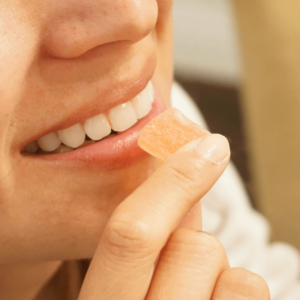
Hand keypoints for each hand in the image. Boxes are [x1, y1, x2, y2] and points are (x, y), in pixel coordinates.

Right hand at [78, 134, 269, 299]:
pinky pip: (251, 291)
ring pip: (234, 272)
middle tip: (179, 264)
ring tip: (196, 295)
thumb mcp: (121, 280)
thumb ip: (149, 234)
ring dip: (218, 274)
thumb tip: (184, 177)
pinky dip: (237, 293)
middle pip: (194, 248)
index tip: (206, 146)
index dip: (171, 181)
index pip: (131, 235)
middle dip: (193, 242)